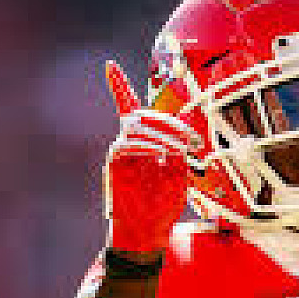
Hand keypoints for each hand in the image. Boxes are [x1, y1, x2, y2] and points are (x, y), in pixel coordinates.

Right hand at [103, 60, 199, 252]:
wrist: (148, 233)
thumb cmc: (164, 206)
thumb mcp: (179, 174)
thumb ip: (178, 150)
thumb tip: (181, 129)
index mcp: (145, 142)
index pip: (129, 108)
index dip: (118, 86)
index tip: (108, 65)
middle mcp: (130, 143)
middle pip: (142, 115)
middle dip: (168, 121)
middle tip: (190, 139)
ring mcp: (121, 153)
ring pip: (136, 127)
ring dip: (162, 133)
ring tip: (181, 148)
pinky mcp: (115, 166)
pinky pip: (126, 145)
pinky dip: (147, 145)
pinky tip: (162, 153)